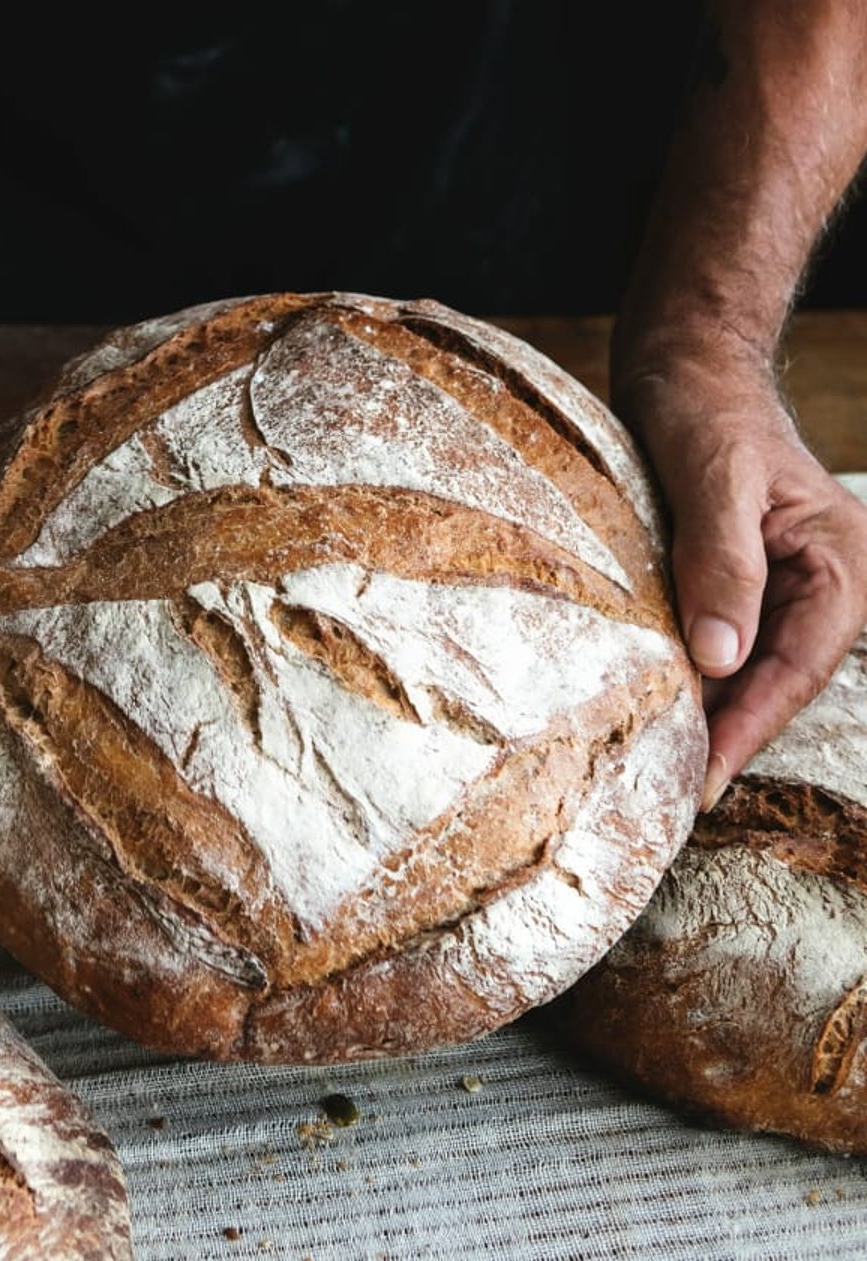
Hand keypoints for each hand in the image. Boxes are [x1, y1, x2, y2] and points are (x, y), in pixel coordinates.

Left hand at [616, 350, 866, 808]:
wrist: (685, 365)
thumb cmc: (703, 406)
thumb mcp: (710, 477)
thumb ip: (722, 564)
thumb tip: (721, 658)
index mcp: (841, 559)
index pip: (799, 665)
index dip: (749, 728)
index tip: (701, 779)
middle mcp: (825, 580)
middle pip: (779, 679)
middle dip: (729, 736)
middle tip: (669, 795)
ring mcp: (786, 584)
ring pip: (752, 669)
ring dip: (711, 715)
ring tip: (657, 770)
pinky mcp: (742, 581)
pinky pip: (726, 644)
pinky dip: (695, 679)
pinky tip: (655, 709)